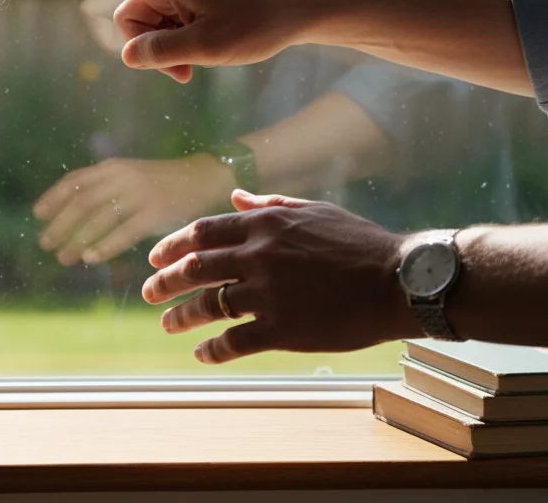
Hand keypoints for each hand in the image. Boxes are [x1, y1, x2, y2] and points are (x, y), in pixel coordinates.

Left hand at [33, 155, 235, 265]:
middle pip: (82, 201)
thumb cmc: (161, 182)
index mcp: (113, 167)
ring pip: (100, 218)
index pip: (75, 181)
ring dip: (77, 239)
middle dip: (60, 224)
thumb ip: (104, 187)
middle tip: (44, 244)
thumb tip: (71, 211)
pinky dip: (105, 245)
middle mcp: (123, 177)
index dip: (54, 197)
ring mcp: (140, 194)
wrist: (204, 178)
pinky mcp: (156, 212)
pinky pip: (125, 231)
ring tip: (63, 257)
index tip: (37, 215)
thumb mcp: (129, 175)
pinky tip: (91, 258)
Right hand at [35, 0, 317, 82]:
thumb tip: (129, 56)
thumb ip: (162, 53)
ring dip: (166, 47)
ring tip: (199, 66)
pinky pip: (172, 16)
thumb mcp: (209, 47)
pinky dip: (180, 38)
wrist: (308, 5)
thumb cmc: (262, 23)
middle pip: (131, 14)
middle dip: (146, 48)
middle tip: (182, 75)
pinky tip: (210, 48)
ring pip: (151, 20)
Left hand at [142, 190, 414, 364]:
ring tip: (168, 324)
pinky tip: (202, 353)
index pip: (201, 232)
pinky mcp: (282, 329)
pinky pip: (234, 341)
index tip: (155, 259)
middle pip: (194, 268)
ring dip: (181, 317)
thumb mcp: (313, 211)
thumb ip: (269, 203)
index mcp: (265, 224)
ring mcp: (268, 293)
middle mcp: (259, 256)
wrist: (398, 280)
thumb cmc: (359, 243)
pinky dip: (213, 348)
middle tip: (149, 293)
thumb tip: (235, 195)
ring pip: (207, 306)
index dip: (171, 246)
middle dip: (164, 282)